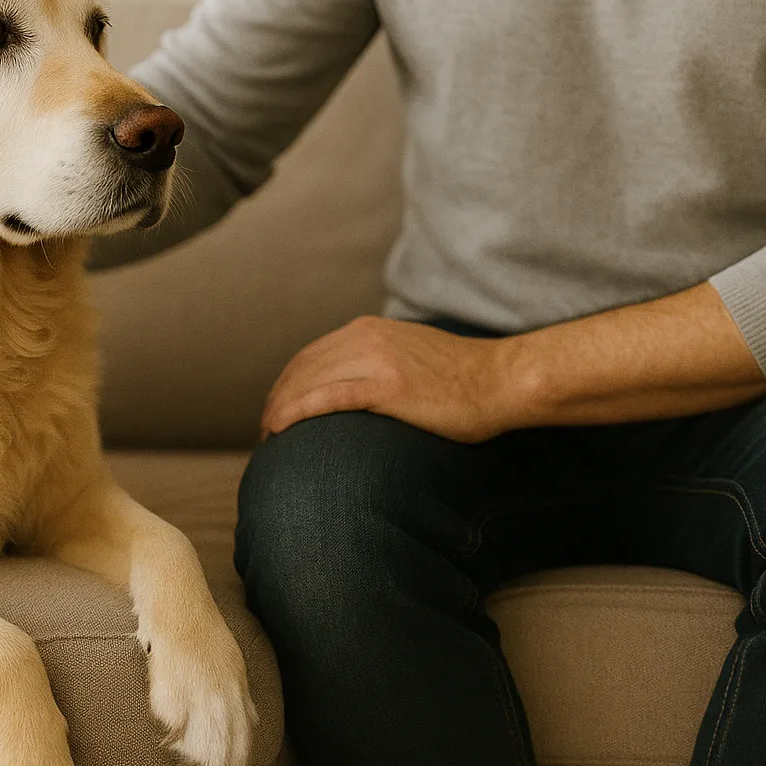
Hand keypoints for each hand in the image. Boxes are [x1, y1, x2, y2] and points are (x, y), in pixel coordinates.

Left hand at [261, 316, 516, 442]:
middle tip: (265, 429)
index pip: (311, 355)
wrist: (501, 380)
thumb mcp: (410, 355)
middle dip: (278, 398)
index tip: (276, 407)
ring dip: (280, 408)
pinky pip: (328, 398)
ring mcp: (376, 361)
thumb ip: (379, 361)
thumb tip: (356, 384)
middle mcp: (366, 338)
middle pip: (302, 368)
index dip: (287, 383)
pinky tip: (280, 427)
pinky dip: (298, 412)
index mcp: (369, 330)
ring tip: (268, 436)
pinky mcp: (388, 388)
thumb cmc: (462, 377)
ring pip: (309, 382)